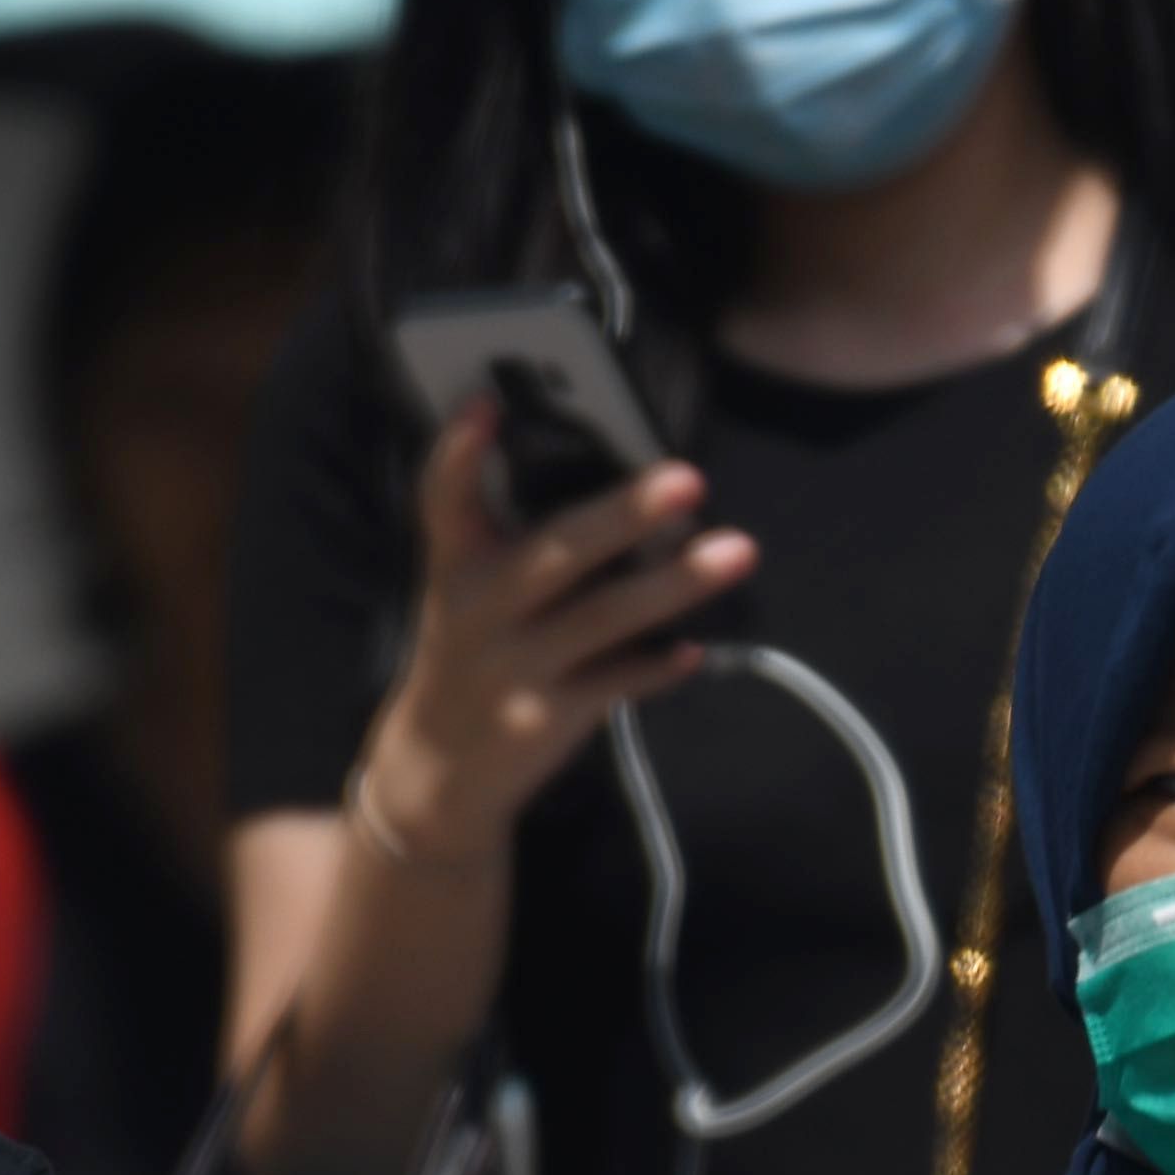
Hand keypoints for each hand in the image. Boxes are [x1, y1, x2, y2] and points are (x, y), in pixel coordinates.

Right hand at [359, 401, 758, 857]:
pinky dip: (656, 668)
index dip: (460, 453)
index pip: (443, 499)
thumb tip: (625, 488)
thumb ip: (518, 540)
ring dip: (675, 585)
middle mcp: (478, 612)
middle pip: (554, 553)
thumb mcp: (469, 592)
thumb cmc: (473, 653)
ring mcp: (513, 669)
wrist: (437, 769)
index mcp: (455, 566)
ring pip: (603, 619)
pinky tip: (697, 650)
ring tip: (738, 551)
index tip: (486, 404)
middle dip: (623, 515)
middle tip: (688, 478)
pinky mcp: (544, 720)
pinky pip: (614, 685)